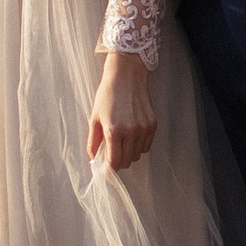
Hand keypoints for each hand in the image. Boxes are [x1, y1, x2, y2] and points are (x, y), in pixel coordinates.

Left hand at [89, 48, 155, 175]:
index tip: (107, 168)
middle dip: (119, 161)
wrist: (126, 76)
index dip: (110, 169)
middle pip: (127, 161)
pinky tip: (132, 135)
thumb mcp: (95, 117)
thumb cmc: (108, 95)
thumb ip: (93, 141)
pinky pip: (146, 146)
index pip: (114, 162)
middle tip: (113, 153)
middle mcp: (131, 131)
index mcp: (113, 130)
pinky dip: (139, 145)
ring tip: (122, 141)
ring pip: (137, 155)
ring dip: (129, 153)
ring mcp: (143, 128)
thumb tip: (93, 159)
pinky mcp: (153, 124)